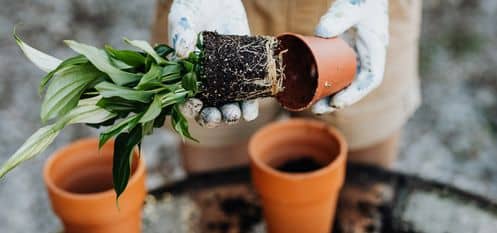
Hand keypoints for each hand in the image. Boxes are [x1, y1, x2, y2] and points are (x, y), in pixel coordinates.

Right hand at [169, 0, 258, 126]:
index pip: (184, 100)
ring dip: (232, 115)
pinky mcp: (242, 75)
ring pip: (228, 108)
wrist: (216, 0)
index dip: (189, 108)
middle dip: (213, 118)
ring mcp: (225, 82)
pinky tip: (250, 110)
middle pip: (207, 111)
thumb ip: (181, 35)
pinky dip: (249, 106)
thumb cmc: (192, 10)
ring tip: (236, 114)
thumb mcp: (183, 20)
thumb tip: (182, 53)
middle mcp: (205, 84)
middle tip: (219, 116)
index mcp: (184, 77)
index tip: (195, 104)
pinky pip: (247, 97)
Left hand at [312, 0, 388, 113]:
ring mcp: (353, 57)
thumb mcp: (353, 6)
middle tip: (317, 109)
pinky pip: (334, 71)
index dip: (355, 94)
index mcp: (375, 50)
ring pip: (343, 82)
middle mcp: (366, 58)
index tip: (337, 102)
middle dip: (336, 101)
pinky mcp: (341, 53)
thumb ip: (340, 17)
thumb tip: (321, 33)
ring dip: (328, 96)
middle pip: (353, 86)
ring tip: (310, 105)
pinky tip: (309, 89)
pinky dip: (323, 82)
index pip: (370, 79)